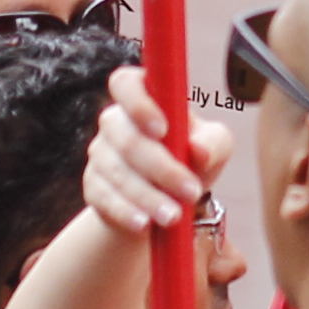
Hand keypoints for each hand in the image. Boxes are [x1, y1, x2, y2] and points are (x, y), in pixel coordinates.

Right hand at [82, 60, 232, 238]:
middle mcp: (115, 120)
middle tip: (191, 192)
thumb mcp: (215, 147)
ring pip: (117, 172)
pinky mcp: (93, 186)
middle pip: (126, 138)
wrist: (169, 199)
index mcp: (144, 96)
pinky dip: (126, 212)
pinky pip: (104, 198)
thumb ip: (213, 143)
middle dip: (161, 168)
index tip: (162, 129)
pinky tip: (145, 225)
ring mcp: (100, 153)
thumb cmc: (194, 159)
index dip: (138, 103)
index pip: (125, 83)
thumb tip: (198, 151)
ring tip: (174, 216)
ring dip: (147, 196)